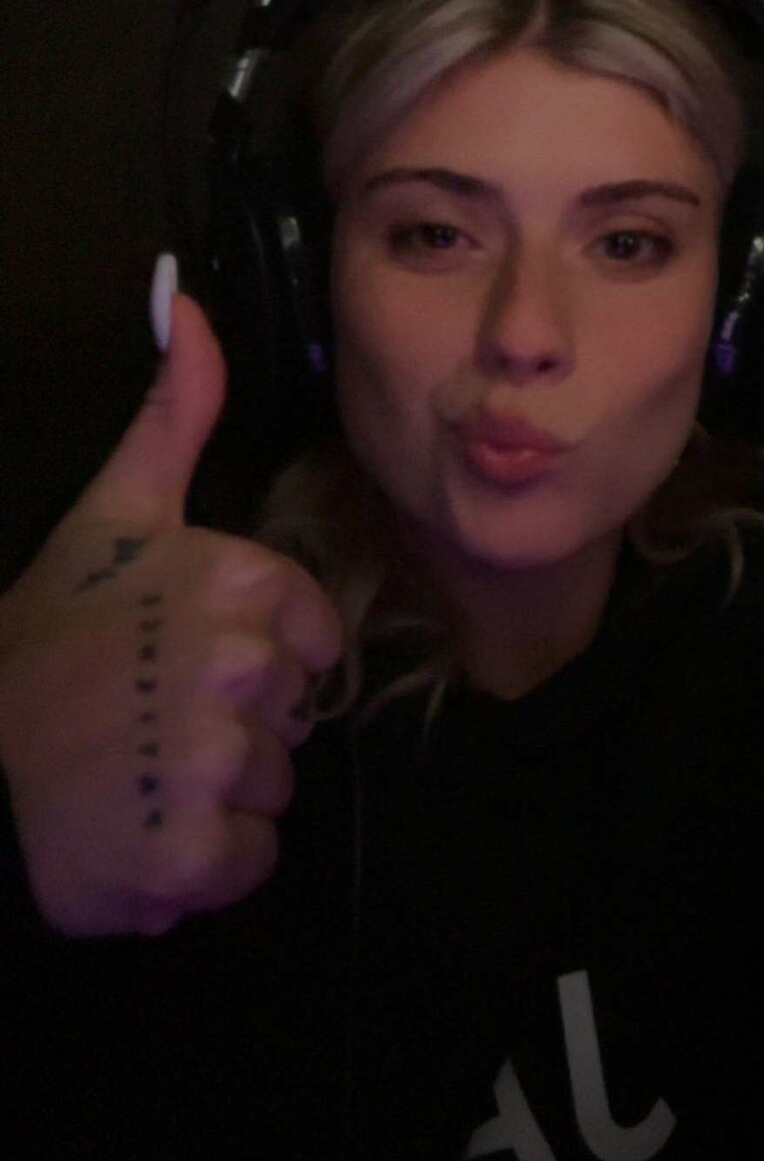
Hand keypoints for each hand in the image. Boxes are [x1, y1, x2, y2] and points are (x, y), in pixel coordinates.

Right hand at [0, 288, 344, 936]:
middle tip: (146, 714)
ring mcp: (213, 764)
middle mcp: (238, 667)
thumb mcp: (115, 509)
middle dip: (237, 725)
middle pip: (296, 715)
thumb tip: (187, 297)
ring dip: (219, 795)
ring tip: (136, 769)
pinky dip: (204, 863)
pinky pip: (251, 862)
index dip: (259, 654)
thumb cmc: (49, 632)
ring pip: (276, 789)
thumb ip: (174, 410)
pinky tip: (142, 829)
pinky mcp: (194, 859)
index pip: (316, 638)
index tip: (179, 655)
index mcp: (239, 580)